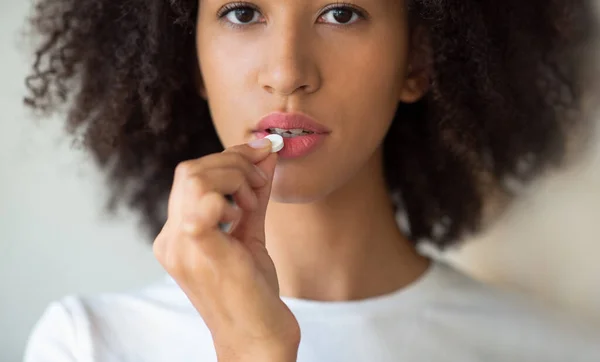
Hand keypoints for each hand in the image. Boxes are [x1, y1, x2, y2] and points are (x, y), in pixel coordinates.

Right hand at [153, 139, 299, 360]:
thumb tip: (266, 153)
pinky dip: (229, 193)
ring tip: (252, 201)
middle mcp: (170, 239)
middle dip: (234, 163)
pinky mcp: (199, 249)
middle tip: (260, 183)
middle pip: (190, 170)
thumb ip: (254, 195)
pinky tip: (241, 214)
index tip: (261, 155)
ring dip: (235, 176)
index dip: (228, 158)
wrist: (255, 339)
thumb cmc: (252, 291)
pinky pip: (202, 201)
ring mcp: (179, 245)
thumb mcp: (251, 232)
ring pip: (195, 177)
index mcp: (177, 235)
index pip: (191, 176)